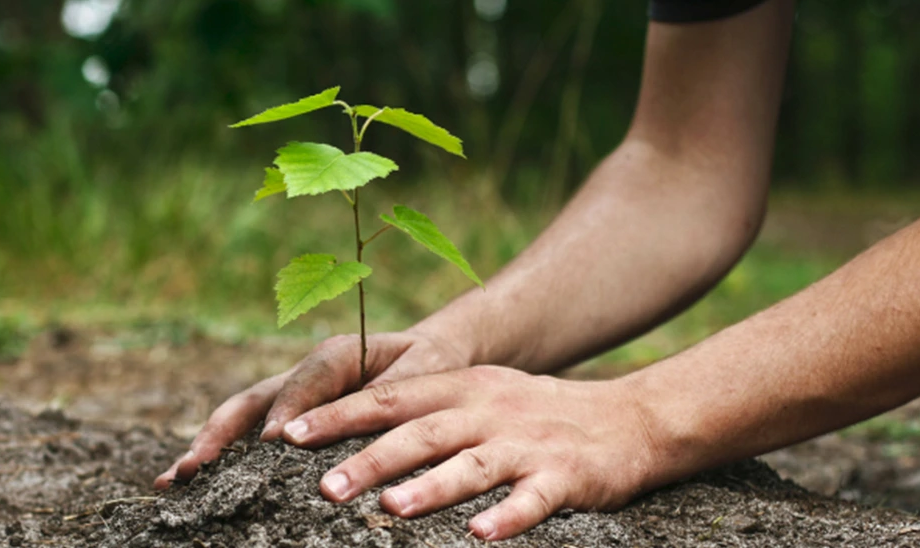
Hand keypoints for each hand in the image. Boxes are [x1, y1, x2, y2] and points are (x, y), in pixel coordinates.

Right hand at [153, 329, 472, 488]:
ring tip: (173, 480)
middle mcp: (305, 373)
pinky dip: (222, 457)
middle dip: (220, 433)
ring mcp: (291, 395)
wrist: (430, 356)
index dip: (288, 409)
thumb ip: (397, 389)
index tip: (273, 443)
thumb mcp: (426, 371)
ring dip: (208, 446)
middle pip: (253, 399)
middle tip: (192, 468)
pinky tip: (193, 486)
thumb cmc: (431, 365)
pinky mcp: (290, 416)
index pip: (306, 380)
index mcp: (338, 354)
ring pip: (241, 418)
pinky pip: (251, 434)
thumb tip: (365, 414)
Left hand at [279, 366, 660, 540]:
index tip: (289, 434)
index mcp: (462, 388)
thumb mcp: (480, 397)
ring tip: (390, 509)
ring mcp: (526, 443)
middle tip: (323, 486)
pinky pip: (532, 499)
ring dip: (430, 487)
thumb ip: (425, 411)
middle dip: (370, 458)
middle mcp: (488, 410)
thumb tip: (353, 436)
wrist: (629, 419)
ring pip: (471, 464)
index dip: (339, 415)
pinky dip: (506, 516)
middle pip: (421, 432)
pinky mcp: (565, 476)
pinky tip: (480, 535)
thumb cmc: (536, 414)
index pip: (389, 398)